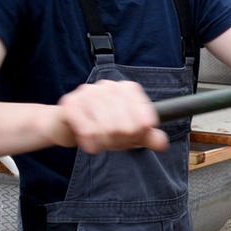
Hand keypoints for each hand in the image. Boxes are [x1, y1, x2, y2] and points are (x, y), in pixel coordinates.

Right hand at [48, 79, 168, 152]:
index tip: (131, 137)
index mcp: (128, 89)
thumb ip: (148, 137)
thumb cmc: (103, 126)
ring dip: (104, 142)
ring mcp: (89, 91)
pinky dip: (91, 143)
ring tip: (100, 141)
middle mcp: (110, 86)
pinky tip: (90, 144)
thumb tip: (163, 143)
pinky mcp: (71, 103)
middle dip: (120, 140)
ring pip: (107, 129)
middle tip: (112, 141)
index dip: (138, 135)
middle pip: (126, 126)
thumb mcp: (130, 132)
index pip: (144, 120)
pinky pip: (88, 130)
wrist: (68, 125)